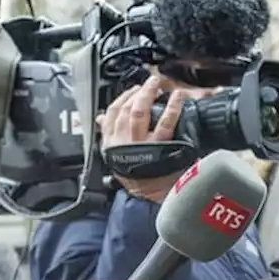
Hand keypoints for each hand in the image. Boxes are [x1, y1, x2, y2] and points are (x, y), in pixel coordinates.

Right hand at [97, 76, 185, 202]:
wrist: (157, 197)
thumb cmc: (140, 178)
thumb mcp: (118, 158)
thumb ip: (109, 136)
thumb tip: (100, 118)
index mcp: (111, 144)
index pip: (110, 114)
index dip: (122, 98)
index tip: (133, 90)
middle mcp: (122, 143)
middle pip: (125, 110)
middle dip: (138, 92)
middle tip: (150, 82)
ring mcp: (140, 144)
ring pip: (139, 112)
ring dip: (149, 94)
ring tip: (158, 84)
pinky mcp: (159, 147)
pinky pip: (165, 122)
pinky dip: (173, 106)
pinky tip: (178, 97)